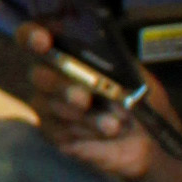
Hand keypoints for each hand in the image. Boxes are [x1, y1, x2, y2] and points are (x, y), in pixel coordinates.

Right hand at [20, 30, 181, 181]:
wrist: (149, 144)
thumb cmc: (141, 103)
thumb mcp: (139, 78)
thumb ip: (117, 66)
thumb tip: (96, 63)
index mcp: (71, 54)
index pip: (34, 37)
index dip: (31, 36)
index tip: (43, 41)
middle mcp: (54, 77)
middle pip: (39, 75)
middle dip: (62, 87)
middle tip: (84, 99)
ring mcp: (50, 106)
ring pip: (52, 106)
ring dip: (86, 116)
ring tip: (114, 125)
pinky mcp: (53, 133)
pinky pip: (57, 130)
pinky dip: (84, 132)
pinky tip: (104, 134)